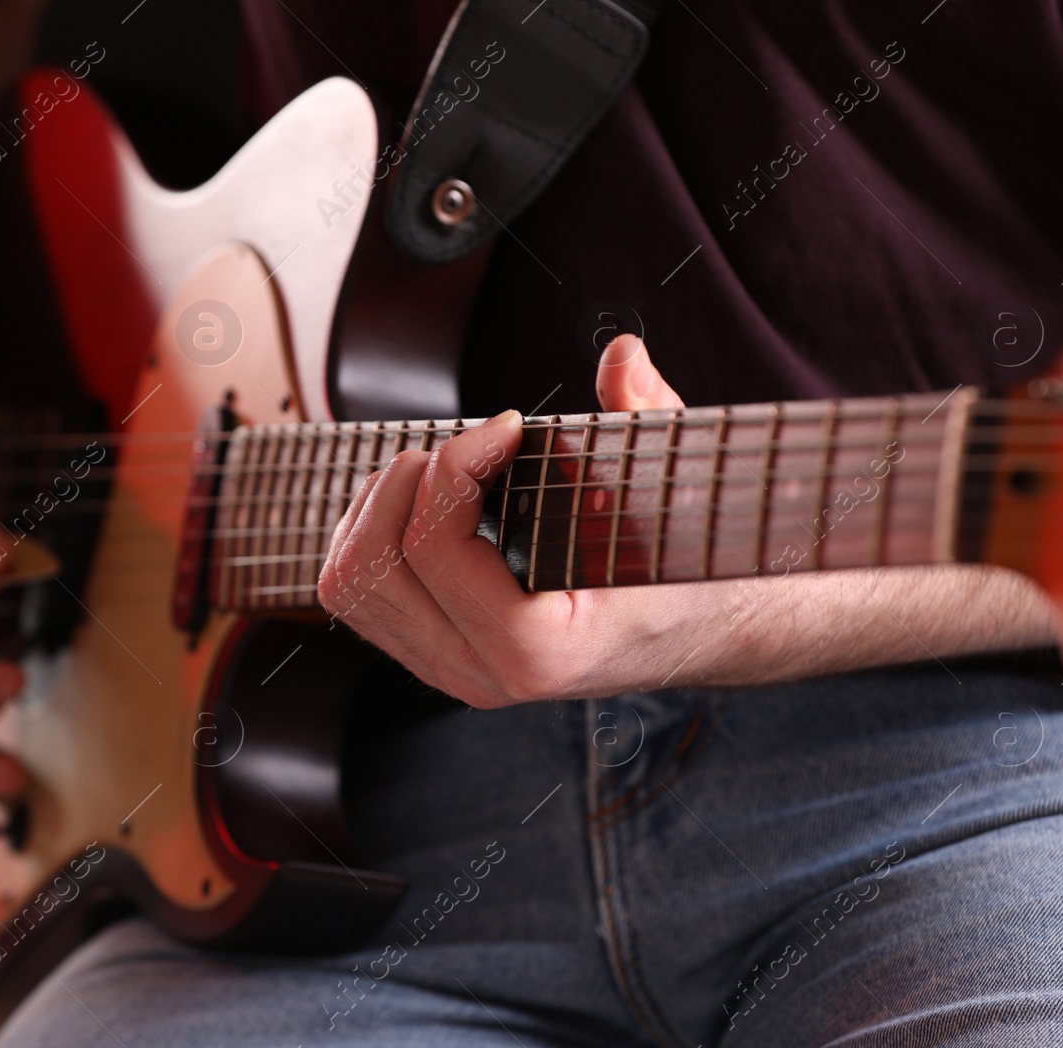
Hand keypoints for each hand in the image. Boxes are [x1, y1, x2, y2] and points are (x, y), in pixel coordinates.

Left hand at [318, 335, 1062, 706]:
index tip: (511, 420)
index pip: (434, 549)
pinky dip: (373, 534)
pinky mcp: (441, 657)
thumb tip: (619, 355)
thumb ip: (647, 418)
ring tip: (442, 468)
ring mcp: (456, 674)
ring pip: (348, 586)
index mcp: (542, 650)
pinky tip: (428, 498)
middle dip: (404, 483)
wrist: (713, 629)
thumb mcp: (681, 485)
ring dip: (376, 508)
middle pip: (368, 569)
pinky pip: (362, 597)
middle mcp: (487, 676)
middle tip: (470, 446)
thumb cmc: (697, 556)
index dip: (455, 462)